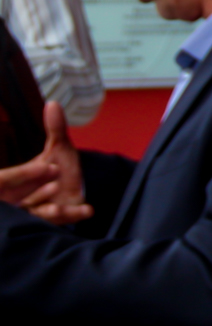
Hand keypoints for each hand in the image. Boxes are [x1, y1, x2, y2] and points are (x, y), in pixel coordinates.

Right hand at [0, 102, 90, 225]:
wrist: (72, 189)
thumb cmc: (59, 169)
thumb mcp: (59, 148)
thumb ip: (55, 129)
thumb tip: (53, 103)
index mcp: (14, 180)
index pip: (9, 179)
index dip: (25, 175)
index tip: (50, 167)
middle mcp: (20, 198)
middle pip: (22, 200)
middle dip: (37, 194)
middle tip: (55, 185)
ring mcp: (36, 212)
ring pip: (37, 215)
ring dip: (51, 211)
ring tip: (61, 208)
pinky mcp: (53, 222)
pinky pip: (59, 222)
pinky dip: (72, 215)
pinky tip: (87, 210)